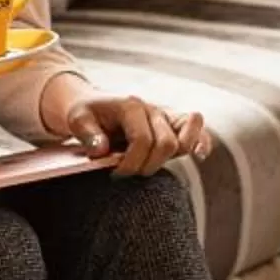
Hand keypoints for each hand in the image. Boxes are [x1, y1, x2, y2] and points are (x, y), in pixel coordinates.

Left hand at [54, 83, 209, 176]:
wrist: (94, 105)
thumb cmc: (86, 114)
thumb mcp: (77, 119)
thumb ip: (87, 134)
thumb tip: (101, 150)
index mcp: (131, 106)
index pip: (142, 140)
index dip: (130, 163)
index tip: (114, 173)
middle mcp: (153, 109)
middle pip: (166, 143)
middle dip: (147, 165)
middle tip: (125, 173)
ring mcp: (165, 116)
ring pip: (184, 139)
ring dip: (166, 160)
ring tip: (147, 168)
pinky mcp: (173, 125)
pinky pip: (196, 131)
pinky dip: (201, 142)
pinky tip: (200, 155)